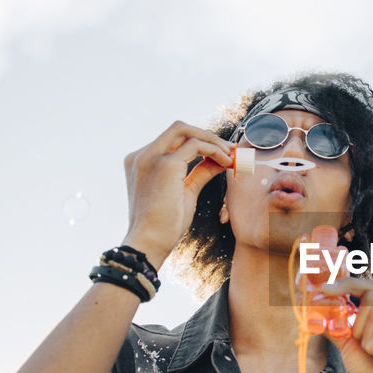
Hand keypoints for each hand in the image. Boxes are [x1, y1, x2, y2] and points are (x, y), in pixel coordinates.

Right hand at [120, 121, 234, 266]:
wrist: (149, 243)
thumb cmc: (164, 225)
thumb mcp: (185, 192)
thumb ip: (200, 173)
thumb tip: (220, 160)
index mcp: (141, 161)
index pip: (173, 140)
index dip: (199, 142)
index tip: (220, 152)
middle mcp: (142, 155)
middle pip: (178, 129)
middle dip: (207, 136)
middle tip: (229, 150)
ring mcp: (151, 157)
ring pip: (186, 131)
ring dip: (213, 141)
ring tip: (231, 156)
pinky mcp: (165, 164)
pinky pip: (195, 145)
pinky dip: (214, 150)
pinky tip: (226, 162)